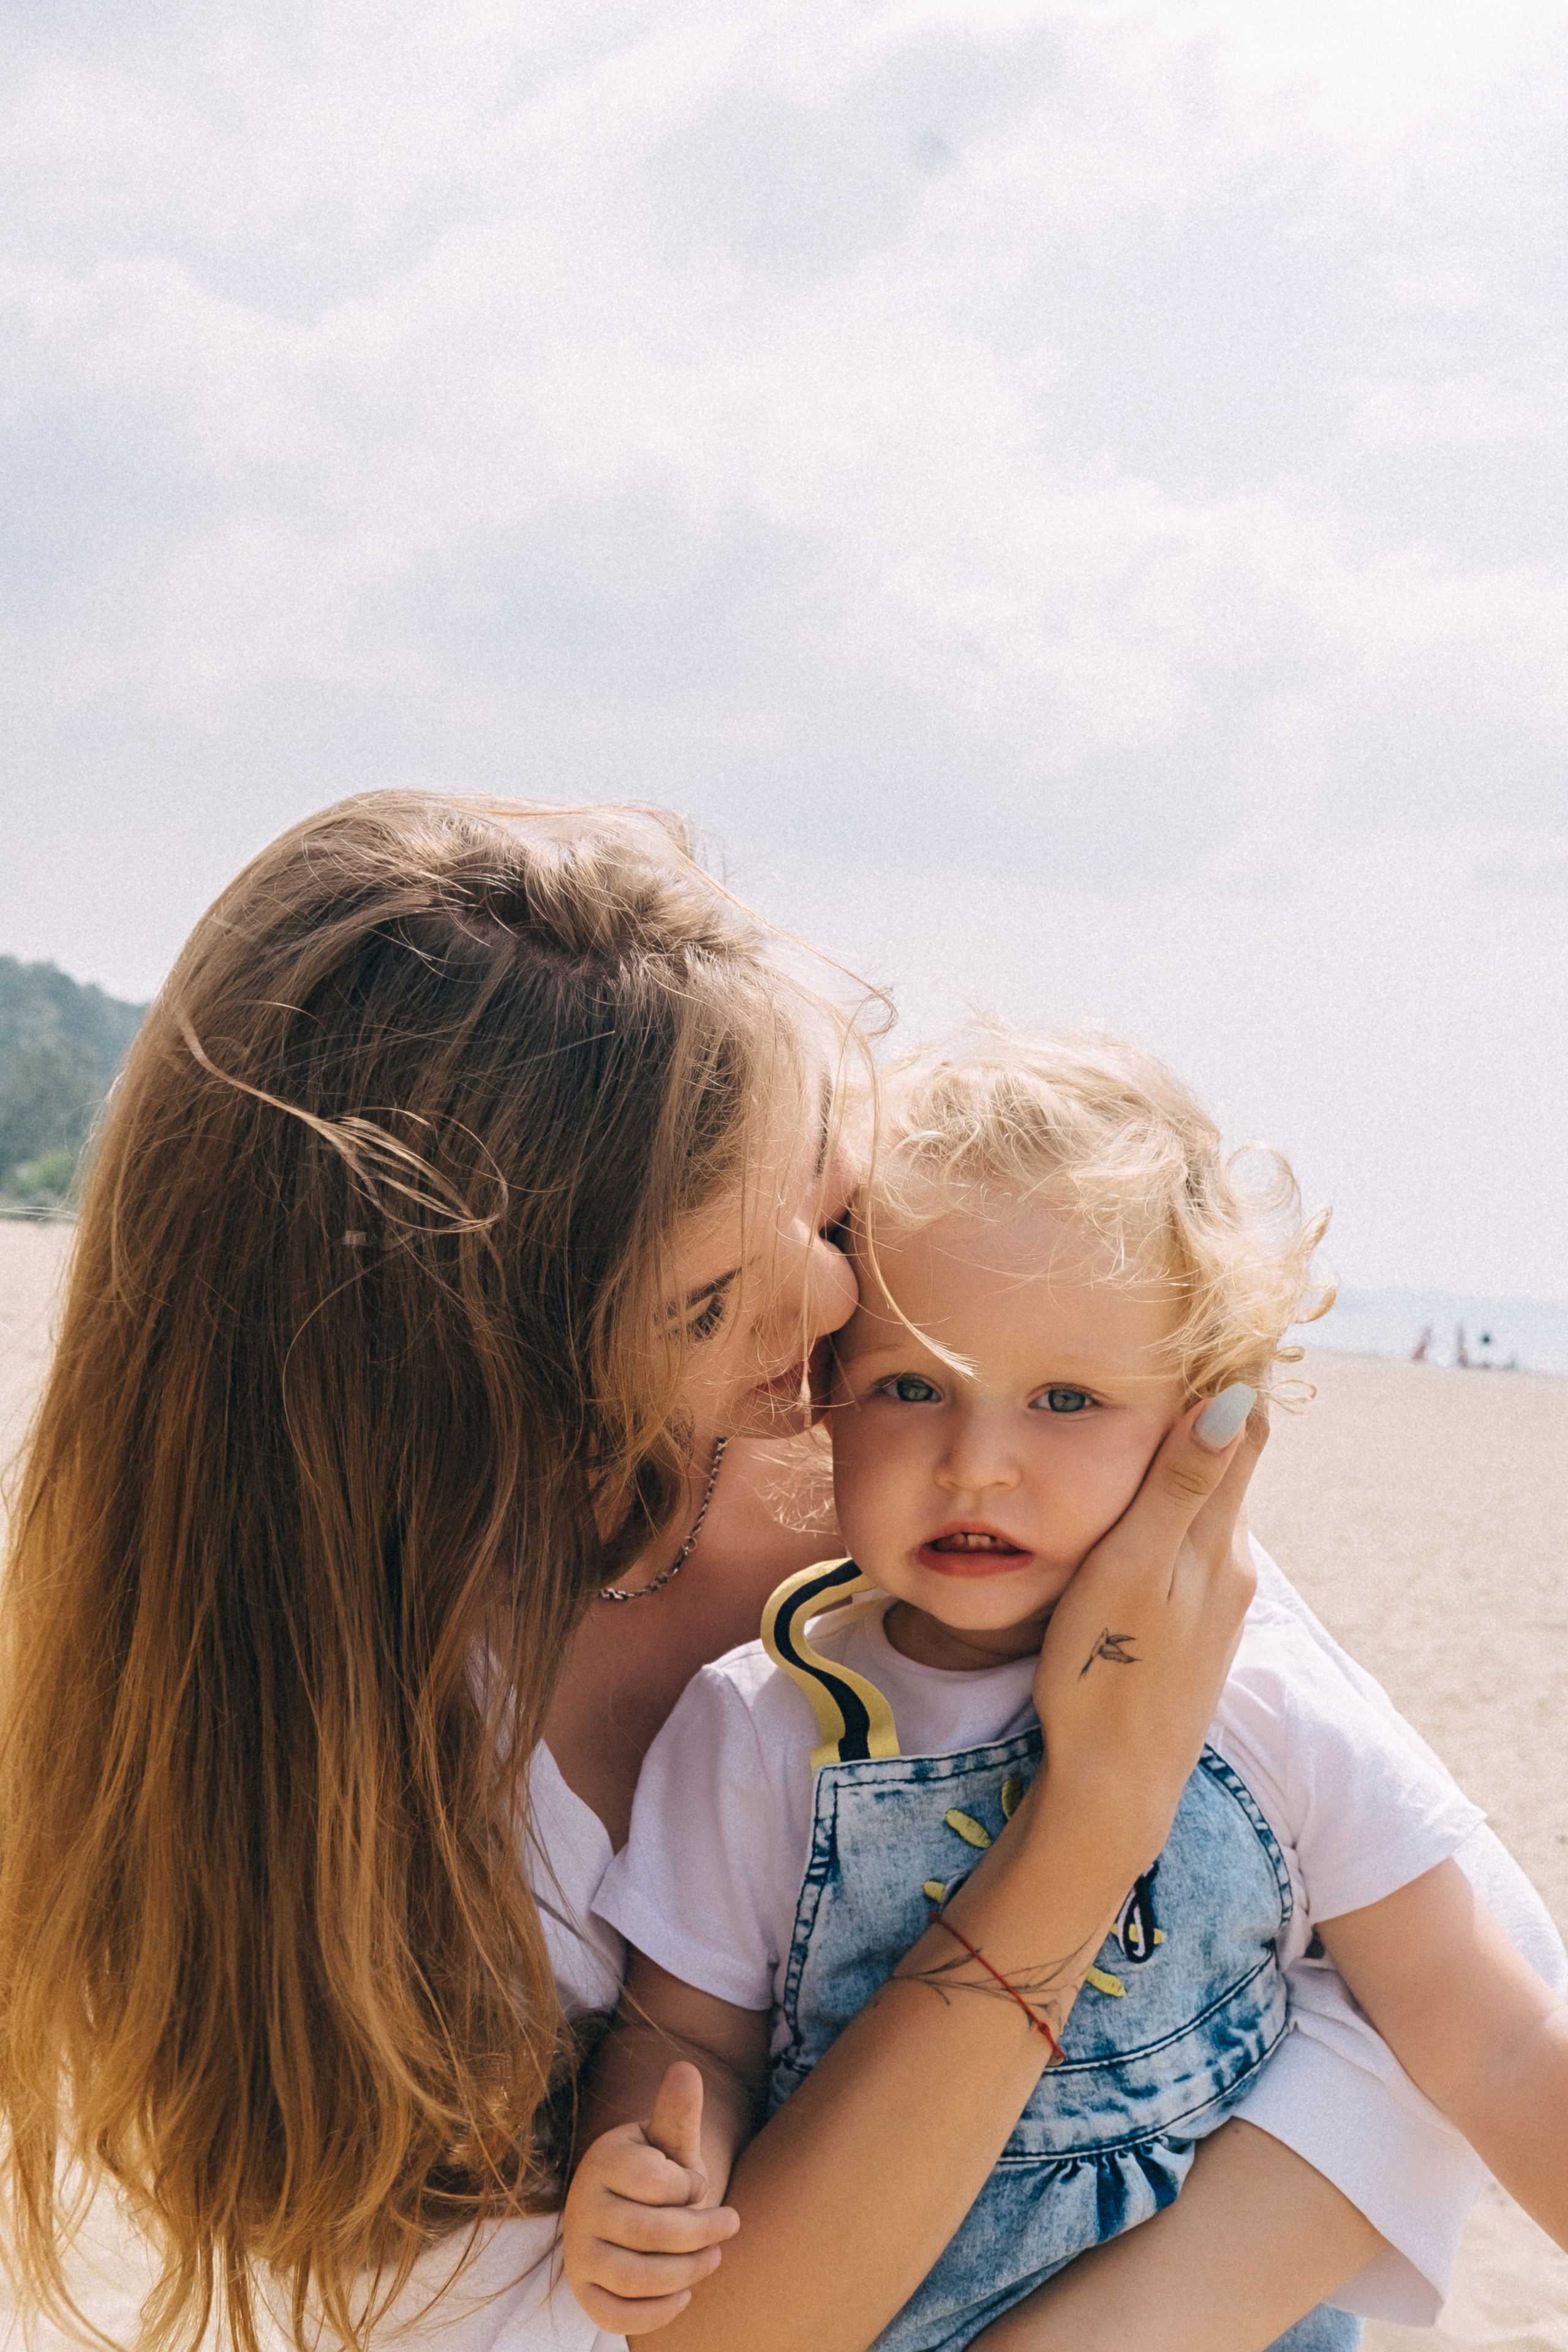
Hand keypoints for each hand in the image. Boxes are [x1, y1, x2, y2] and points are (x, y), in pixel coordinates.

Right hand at [563, 2062, 739, 2336]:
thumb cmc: (656, 2171)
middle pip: (651, 2233)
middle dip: (702, 2232)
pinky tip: (684, 2293)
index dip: (689, 2186)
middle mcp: (581, 2208)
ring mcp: (579, 2254)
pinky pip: (615, 2317)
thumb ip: (678, 2112)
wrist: (625, 2205)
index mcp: (602, 2162)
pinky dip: (657, 2312)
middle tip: (731, 2224)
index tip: (698, 2182)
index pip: (655, 2181)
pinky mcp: (584, 2293)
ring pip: (636, 2277)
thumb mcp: (668, 2141)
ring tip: (714, 2258)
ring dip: (688, 2272)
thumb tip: (686, 2068)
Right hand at [1032, 1387, 1264, 1870]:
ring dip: (1194, 1451)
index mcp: (1214, 1540)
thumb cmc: (1104, 1674)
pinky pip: (1194, 1539)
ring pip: (1211, 1501)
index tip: (1218, 1316)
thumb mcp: (1131, 1570)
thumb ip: (1179, 1486)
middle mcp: (1229, 1563)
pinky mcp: (1195, 1627)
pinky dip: (1179, 1500)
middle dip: (1213, 1401)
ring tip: (1155, 1402)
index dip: (1235, 1369)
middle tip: (1180, 1340)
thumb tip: (1234, 1398)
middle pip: (1232, 1458)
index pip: (1244, 1429)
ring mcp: (1215, 1599)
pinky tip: (1147, 1499)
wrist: (1116, 1786)